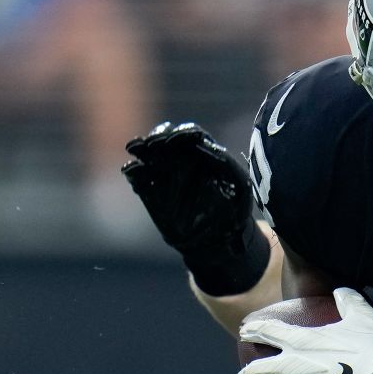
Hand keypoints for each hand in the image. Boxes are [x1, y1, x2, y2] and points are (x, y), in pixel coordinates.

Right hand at [122, 122, 252, 252]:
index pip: (189, 134)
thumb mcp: (240, 185)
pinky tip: (132, 170)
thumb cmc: (235, 210)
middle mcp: (182, 159)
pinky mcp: (151, 191)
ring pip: (148, 153)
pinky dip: (133, 171)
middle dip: (158, 137)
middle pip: (165, 137)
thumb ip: (228, 164)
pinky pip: (138, 177)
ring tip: (135, 148)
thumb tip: (208, 147)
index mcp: (204, 153)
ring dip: (140, 147)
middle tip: (153, 144)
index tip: (173, 141)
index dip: (181, 134)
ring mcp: (165, 174)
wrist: (217, 239)